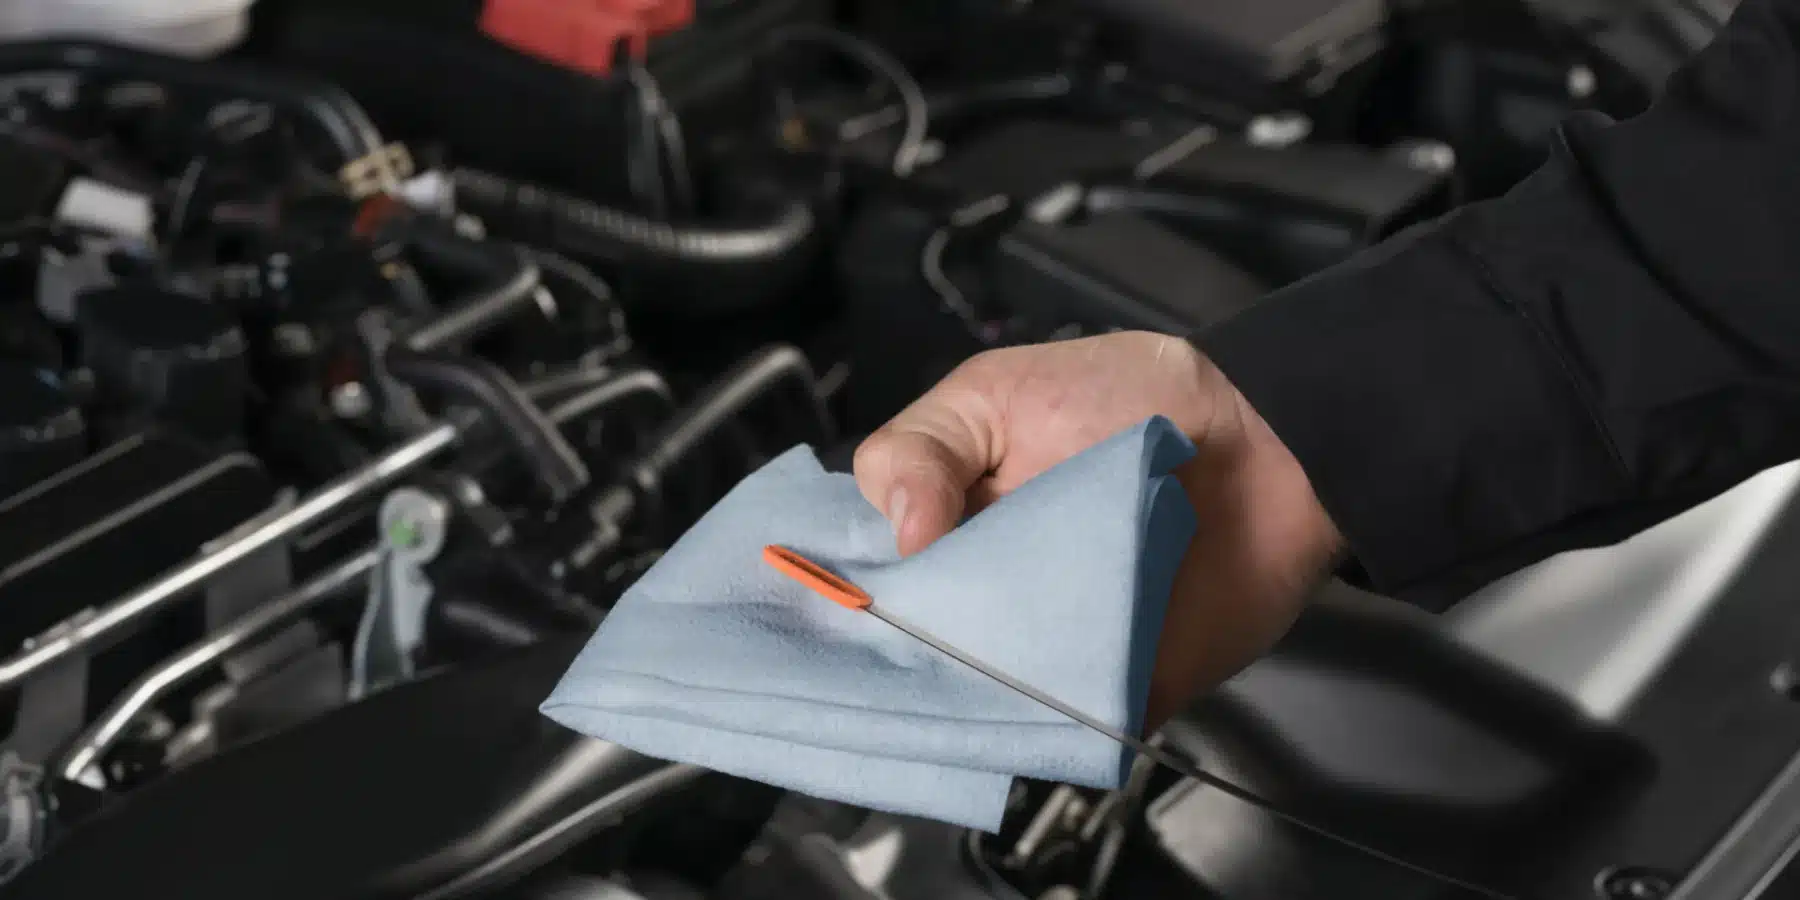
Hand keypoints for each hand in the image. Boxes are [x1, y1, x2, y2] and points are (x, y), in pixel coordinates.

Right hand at [853, 331, 1343, 726]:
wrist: (1263, 440)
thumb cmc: (1130, 399)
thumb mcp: (993, 393)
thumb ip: (920, 451)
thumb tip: (901, 542)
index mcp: (940, 531)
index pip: (862, 584)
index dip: (832, 600)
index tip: (809, 611)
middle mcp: (980, 600)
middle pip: (905, 658)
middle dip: (885, 663)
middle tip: (882, 649)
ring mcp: (1042, 652)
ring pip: (970, 704)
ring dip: (956, 697)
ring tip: (952, 671)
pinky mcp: (1109, 695)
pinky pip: (1057, 735)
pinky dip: (1036, 731)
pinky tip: (1015, 710)